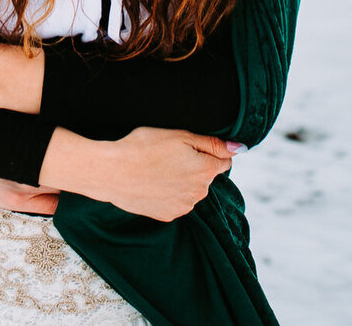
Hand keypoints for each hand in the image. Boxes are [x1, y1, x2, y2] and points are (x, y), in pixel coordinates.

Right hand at [40, 127, 237, 222]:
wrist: (111, 171)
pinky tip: (152, 183)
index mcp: (206, 171)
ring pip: (191, 190)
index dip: (207, 151)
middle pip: (206, 176)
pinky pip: (175, 201)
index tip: (187, 147)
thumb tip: (240, 148)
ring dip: (181, 180)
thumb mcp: (180, 136)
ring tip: (157, 169)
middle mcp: (199, 193)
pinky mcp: (167, 215)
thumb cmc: (143, 147)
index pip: (224, 160)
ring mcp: (183, 207)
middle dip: (194, 166)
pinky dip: (168, 193)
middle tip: (168, 155)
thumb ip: (212, 143)